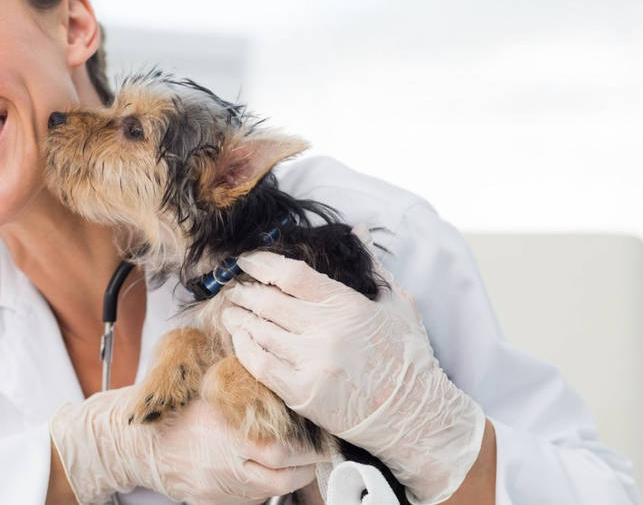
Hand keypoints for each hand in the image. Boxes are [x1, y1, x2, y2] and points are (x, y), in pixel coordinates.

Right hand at [50, 387, 324, 504]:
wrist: (138, 444)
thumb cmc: (174, 413)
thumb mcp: (209, 390)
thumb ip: (243, 389)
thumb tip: (281, 380)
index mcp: (226, 432)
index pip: (281, 449)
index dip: (307, 447)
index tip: (317, 438)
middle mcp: (224, 465)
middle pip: (282, 478)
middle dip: (306, 468)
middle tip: (315, 454)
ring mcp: (218, 489)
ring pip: (268, 493)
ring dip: (287, 479)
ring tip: (293, 463)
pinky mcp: (211, 503)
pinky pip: (248, 501)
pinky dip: (261, 489)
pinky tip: (261, 473)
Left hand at [221, 251, 485, 504]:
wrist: (412, 413)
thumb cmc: (407, 356)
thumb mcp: (398, 304)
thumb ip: (372, 266)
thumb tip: (356, 231)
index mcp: (347, 305)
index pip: (291, 275)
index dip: (262, 263)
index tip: (247, 261)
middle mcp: (326, 332)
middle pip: (267, 302)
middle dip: (244, 291)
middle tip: (233, 288)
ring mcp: (312, 363)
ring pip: (259, 332)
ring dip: (238, 318)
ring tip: (229, 312)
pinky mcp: (302, 393)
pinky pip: (260, 365)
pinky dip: (244, 349)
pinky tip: (239, 340)